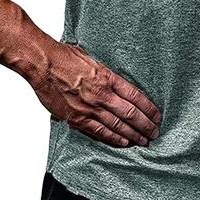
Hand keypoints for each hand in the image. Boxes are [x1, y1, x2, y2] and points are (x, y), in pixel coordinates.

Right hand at [31, 41, 161, 147]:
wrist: (42, 64)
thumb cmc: (64, 57)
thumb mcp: (92, 58)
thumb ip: (105, 72)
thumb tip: (114, 79)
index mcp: (107, 77)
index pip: (136, 96)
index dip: (149, 108)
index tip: (157, 115)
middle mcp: (102, 94)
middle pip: (131, 114)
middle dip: (146, 125)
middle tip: (155, 132)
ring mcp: (89, 108)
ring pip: (118, 126)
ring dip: (134, 135)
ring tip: (144, 140)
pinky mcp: (77, 118)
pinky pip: (99, 132)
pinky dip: (114, 138)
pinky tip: (124, 142)